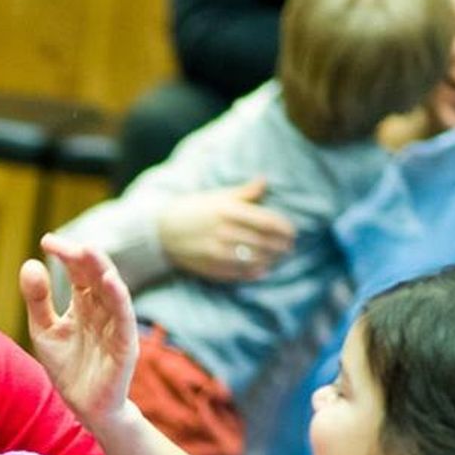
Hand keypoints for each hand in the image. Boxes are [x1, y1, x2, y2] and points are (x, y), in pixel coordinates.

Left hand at [20, 233, 136, 423]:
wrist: (85, 408)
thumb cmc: (68, 368)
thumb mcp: (44, 331)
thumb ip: (37, 300)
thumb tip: (29, 263)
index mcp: (84, 303)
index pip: (78, 270)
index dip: (65, 254)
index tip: (47, 241)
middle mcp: (102, 309)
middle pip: (96, 274)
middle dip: (81, 257)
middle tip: (62, 244)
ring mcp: (116, 325)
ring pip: (112, 290)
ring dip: (102, 269)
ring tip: (88, 250)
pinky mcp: (125, 344)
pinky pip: (124, 316)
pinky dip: (119, 297)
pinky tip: (110, 281)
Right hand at [156, 178, 294, 281]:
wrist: (162, 231)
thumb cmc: (193, 210)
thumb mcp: (217, 196)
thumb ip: (244, 192)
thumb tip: (265, 181)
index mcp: (229, 211)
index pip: (268, 222)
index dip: (285, 229)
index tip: (292, 232)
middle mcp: (225, 232)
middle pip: (265, 242)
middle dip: (281, 246)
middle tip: (290, 247)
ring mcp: (217, 252)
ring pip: (255, 259)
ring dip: (270, 260)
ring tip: (278, 258)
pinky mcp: (211, 267)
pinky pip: (239, 273)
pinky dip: (254, 272)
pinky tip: (262, 269)